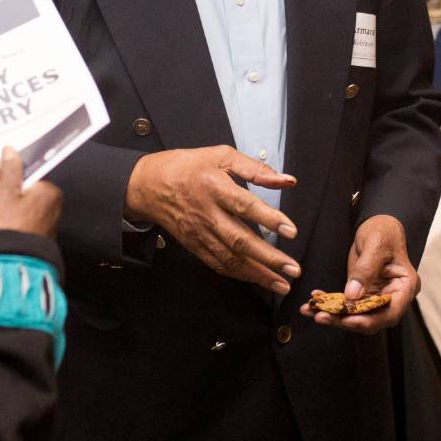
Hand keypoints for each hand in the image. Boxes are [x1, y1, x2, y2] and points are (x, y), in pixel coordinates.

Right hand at [0, 146, 61, 240]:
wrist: (8, 266)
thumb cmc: (6, 228)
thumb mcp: (2, 193)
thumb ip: (8, 171)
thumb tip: (11, 152)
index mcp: (50, 193)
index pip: (31, 175)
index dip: (13, 176)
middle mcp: (54, 209)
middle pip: (27, 193)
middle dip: (10, 194)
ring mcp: (46, 227)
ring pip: (23, 210)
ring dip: (8, 210)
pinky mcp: (37, 242)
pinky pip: (22, 226)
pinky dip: (11, 225)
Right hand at [126, 146, 298, 294]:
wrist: (147, 185)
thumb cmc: (186, 167)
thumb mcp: (221, 156)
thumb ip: (256, 169)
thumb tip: (287, 180)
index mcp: (214, 187)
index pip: (245, 206)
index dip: (270, 219)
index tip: (291, 231)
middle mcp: (207, 214)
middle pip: (240, 240)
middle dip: (269, 258)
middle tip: (293, 269)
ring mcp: (199, 233)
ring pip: (230, 258)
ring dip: (258, 274)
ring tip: (281, 284)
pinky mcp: (194, 245)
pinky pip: (218, 263)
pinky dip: (239, 274)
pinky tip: (256, 279)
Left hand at [301, 214, 416, 334]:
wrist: (378, 226)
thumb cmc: (383, 232)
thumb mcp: (375, 245)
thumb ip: (365, 270)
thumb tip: (352, 296)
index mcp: (406, 286)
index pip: (390, 313)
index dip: (368, 320)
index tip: (346, 320)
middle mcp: (394, 296)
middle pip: (372, 319)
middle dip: (345, 320)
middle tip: (321, 316)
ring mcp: (379, 297)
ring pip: (357, 315)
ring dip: (334, 315)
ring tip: (311, 310)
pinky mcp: (365, 295)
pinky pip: (348, 306)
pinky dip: (331, 305)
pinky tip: (314, 303)